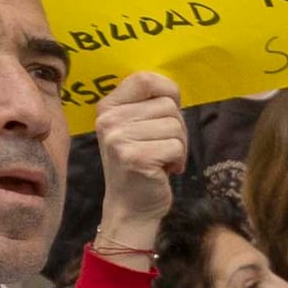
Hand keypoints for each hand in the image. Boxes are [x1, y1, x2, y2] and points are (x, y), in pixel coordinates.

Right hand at [88, 71, 187, 260]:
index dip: (168, 90)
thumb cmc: (140, 165)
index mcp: (108, 107)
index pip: (144, 79)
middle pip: (168, 105)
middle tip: (162, 148)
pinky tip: (163, 171)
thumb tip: (174, 90)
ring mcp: (119, 139)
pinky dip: (178, 161)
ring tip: (162, 160)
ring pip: (175, 125)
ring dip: (179, 146)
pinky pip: (177, 146)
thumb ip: (148, 106)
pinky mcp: (136, 158)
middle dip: (177, 128)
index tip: (171, 110)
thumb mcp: (135, 129)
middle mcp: (109, 120)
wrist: (130, 208)